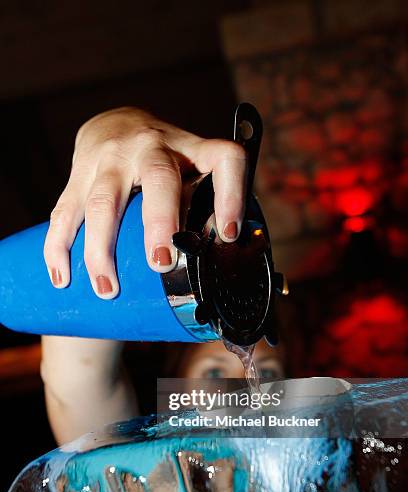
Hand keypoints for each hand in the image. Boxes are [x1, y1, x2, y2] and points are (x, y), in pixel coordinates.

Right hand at [44, 107, 246, 298]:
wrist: (115, 121)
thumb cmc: (164, 158)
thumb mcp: (191, 165)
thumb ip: (206, 201)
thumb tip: (223, 258)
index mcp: (191, 149)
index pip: (224, 160)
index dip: (231, 195)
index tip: (229, 234)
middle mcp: (152, 147)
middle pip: (158, 179)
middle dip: (160, 222)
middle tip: (161, 263)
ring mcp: (110, 159)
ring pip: (103, 201)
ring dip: (101, 249)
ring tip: (107, 288)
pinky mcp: (78, 173)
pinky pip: (64, 211)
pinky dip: (59, 246)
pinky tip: (61, 276)